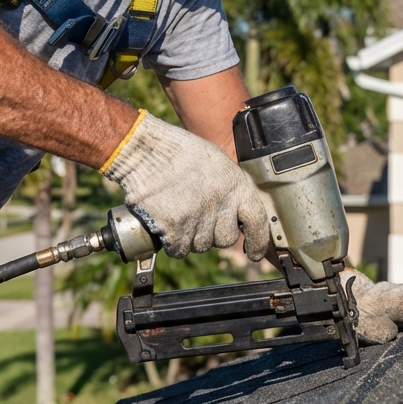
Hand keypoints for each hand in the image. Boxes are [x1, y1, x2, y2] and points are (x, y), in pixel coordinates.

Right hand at [101, 110, 269, 260]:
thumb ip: (230, 189)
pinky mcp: (175, 228)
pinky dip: (173, 243)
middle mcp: (221, 203)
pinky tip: (167, 224)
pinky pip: (179, 250)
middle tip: (197, 215)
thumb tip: (236, 214)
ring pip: (201, 246)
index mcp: (235, 184)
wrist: (145, 150)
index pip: (257, 221)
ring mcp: (198, 217)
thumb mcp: (217, 163)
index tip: (253, 253)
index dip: (258, 241)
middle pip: (226, 239)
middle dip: (214, 233)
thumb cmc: (178, 152)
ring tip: (179, 211)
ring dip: (191, 237)